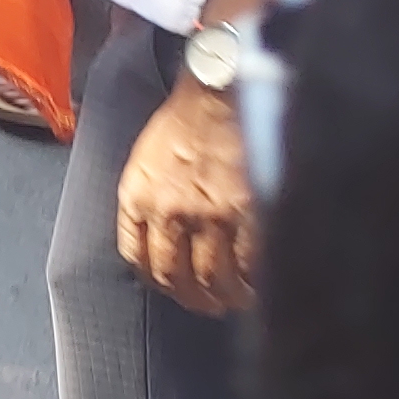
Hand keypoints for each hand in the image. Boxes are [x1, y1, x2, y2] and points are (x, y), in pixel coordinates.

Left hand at [117, 71, 259, 314]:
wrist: (220, 92)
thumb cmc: (183, 120)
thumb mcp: (144, 161)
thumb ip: (146, 201)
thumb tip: (156, 241)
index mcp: (137, 198)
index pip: (138, 258)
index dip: (157, 280)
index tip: (173, 287)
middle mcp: (169, 212)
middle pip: (176, 276)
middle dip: (192, 299)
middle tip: (209, 305)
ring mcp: (210, 214)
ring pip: (214, 278)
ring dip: (225, 298)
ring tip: (236, 301)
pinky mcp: (250, 212)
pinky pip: (251, 264)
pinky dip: (256, 284)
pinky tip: (261, 287)